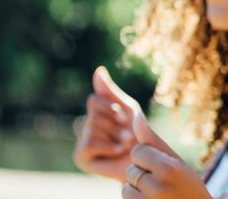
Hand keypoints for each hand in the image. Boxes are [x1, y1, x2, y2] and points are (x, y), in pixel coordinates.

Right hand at [73, 66, 140, 180]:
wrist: (147, 158)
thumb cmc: (139, 132)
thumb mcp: (127, 108)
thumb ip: (111, 92)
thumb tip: (98, 70)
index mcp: (97, 113)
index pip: (94, 99)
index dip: (112, 107)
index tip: (123, 117)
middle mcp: (86, 126)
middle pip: (94, 114)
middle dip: (115, 124)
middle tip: (127, 135)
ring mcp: (82, 142)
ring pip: (92, 127)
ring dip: (115, 136)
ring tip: (124, 144)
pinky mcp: (81, 157)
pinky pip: (89, 143)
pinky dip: (108, 147)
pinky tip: (116, 153)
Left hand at [123, 112, 211, 198]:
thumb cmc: (188, 187)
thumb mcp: (176, 162)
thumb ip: (154, 141)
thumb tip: (136, 116)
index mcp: (169, 169)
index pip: (138, 151)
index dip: (148, 158)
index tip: (163, 166)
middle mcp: (158, 187)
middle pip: (131, 170)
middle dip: (142, 175)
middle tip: (163, 184)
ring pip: (125, 188)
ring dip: (137, 190)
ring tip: (157, 195)